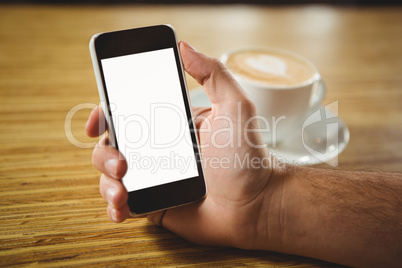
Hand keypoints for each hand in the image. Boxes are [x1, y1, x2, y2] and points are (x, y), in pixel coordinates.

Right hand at [86, 41, 280, 249]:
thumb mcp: (234, 106)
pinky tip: (121, 208)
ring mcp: (153, 177)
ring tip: (123, 190)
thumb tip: (184, 46)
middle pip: (112, 144)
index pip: (127, 113)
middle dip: (105, 154)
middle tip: (123, 164)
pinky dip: (114, 207)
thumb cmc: (247, 156)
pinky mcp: (154, 203)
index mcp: (170, 124)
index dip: (105, 114)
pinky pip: (123, 203)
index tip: (98, 121)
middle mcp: (157, 149)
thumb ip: (213, 73)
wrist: (255, 204)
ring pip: (110, 174)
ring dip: (107, 182)